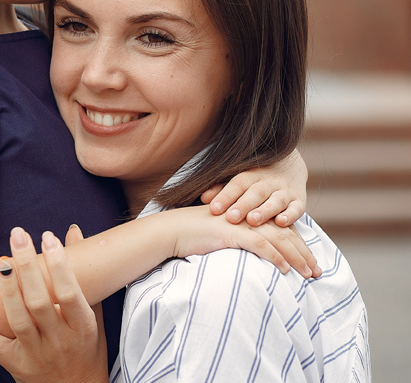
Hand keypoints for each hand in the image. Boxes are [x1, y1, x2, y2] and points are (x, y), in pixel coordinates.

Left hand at [0, 226, 108, 382]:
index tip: (47, 236)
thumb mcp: (93, 316)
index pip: (70, 293)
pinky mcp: (16, 366)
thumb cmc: (86, 350)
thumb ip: (83, 274)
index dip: (60, 264)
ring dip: (8, 289)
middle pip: (40, 301)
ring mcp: (37, 355)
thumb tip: (73, 231)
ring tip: (2, 261)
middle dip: (29, 266)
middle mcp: (60, 342)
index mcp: (83, 328)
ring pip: (19, 320)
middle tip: (18, 234)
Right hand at [168, 205, 319, 277]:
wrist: (172, 231)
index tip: (311, 264)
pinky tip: (285, 270)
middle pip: (287, 234)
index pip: (282, 230)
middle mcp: (249, 216)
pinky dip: (276, 258)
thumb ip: (241, 241)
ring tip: (308, 274)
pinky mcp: (233, 232)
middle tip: (318, 272)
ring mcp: (242, 223)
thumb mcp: (223, 236)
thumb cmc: (194, 236)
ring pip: (279, 240)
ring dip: (297, 258)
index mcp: (249, 215)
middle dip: (305, 254)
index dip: (299, 246)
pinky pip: (261, 245)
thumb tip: (258, 256)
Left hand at [201, 148, 306, 226]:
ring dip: (265, 210)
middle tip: (231, 217)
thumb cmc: (255, 179)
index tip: (214, 209)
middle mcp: (269, 180)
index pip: (237, 184)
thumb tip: (203, 197)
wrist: (290, 166)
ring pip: (276, 200)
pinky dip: (290, 215)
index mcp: (251, 174)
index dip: (226, 196)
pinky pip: (297, 208)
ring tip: (252, 221)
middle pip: (255, 192)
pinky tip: (281, 223)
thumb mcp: (240, 179)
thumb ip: (222, 188)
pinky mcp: (299, 200)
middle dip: (243, 205)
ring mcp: (286, 190)